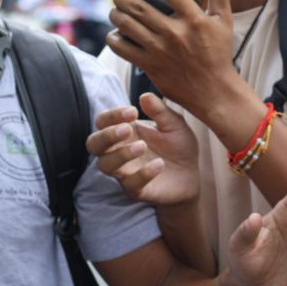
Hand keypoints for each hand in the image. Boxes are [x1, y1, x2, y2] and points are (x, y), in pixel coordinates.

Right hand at [85, 96, 199, 205]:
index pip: (103, 121)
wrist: (192, 174)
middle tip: (127, 129)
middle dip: (106, 136)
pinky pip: (130, 184)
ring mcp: (125, 171)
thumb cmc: (178, 145)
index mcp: (124, 131)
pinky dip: (143, 173)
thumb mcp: (174, 124)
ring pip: (105, 165)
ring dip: (120, 154)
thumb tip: (145, 96)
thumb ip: (160, 111)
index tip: (132, 111)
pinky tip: (159, 164)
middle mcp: (118, 151)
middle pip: (93, 144)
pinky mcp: (136, 189)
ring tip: (142, 146)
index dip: (112, 115)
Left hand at [106, 0, 243, 118]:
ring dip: (115, 14)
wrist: (214, 91)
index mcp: (194, 19)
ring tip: (117, 11)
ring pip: (125, 24)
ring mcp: (160, 51)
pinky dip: (114, 38)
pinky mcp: (150, 66)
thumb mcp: (224, 21)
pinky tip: (117, 34)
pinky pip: (121, 48)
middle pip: (137, 6)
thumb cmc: (219, 54)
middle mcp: (175, 33)